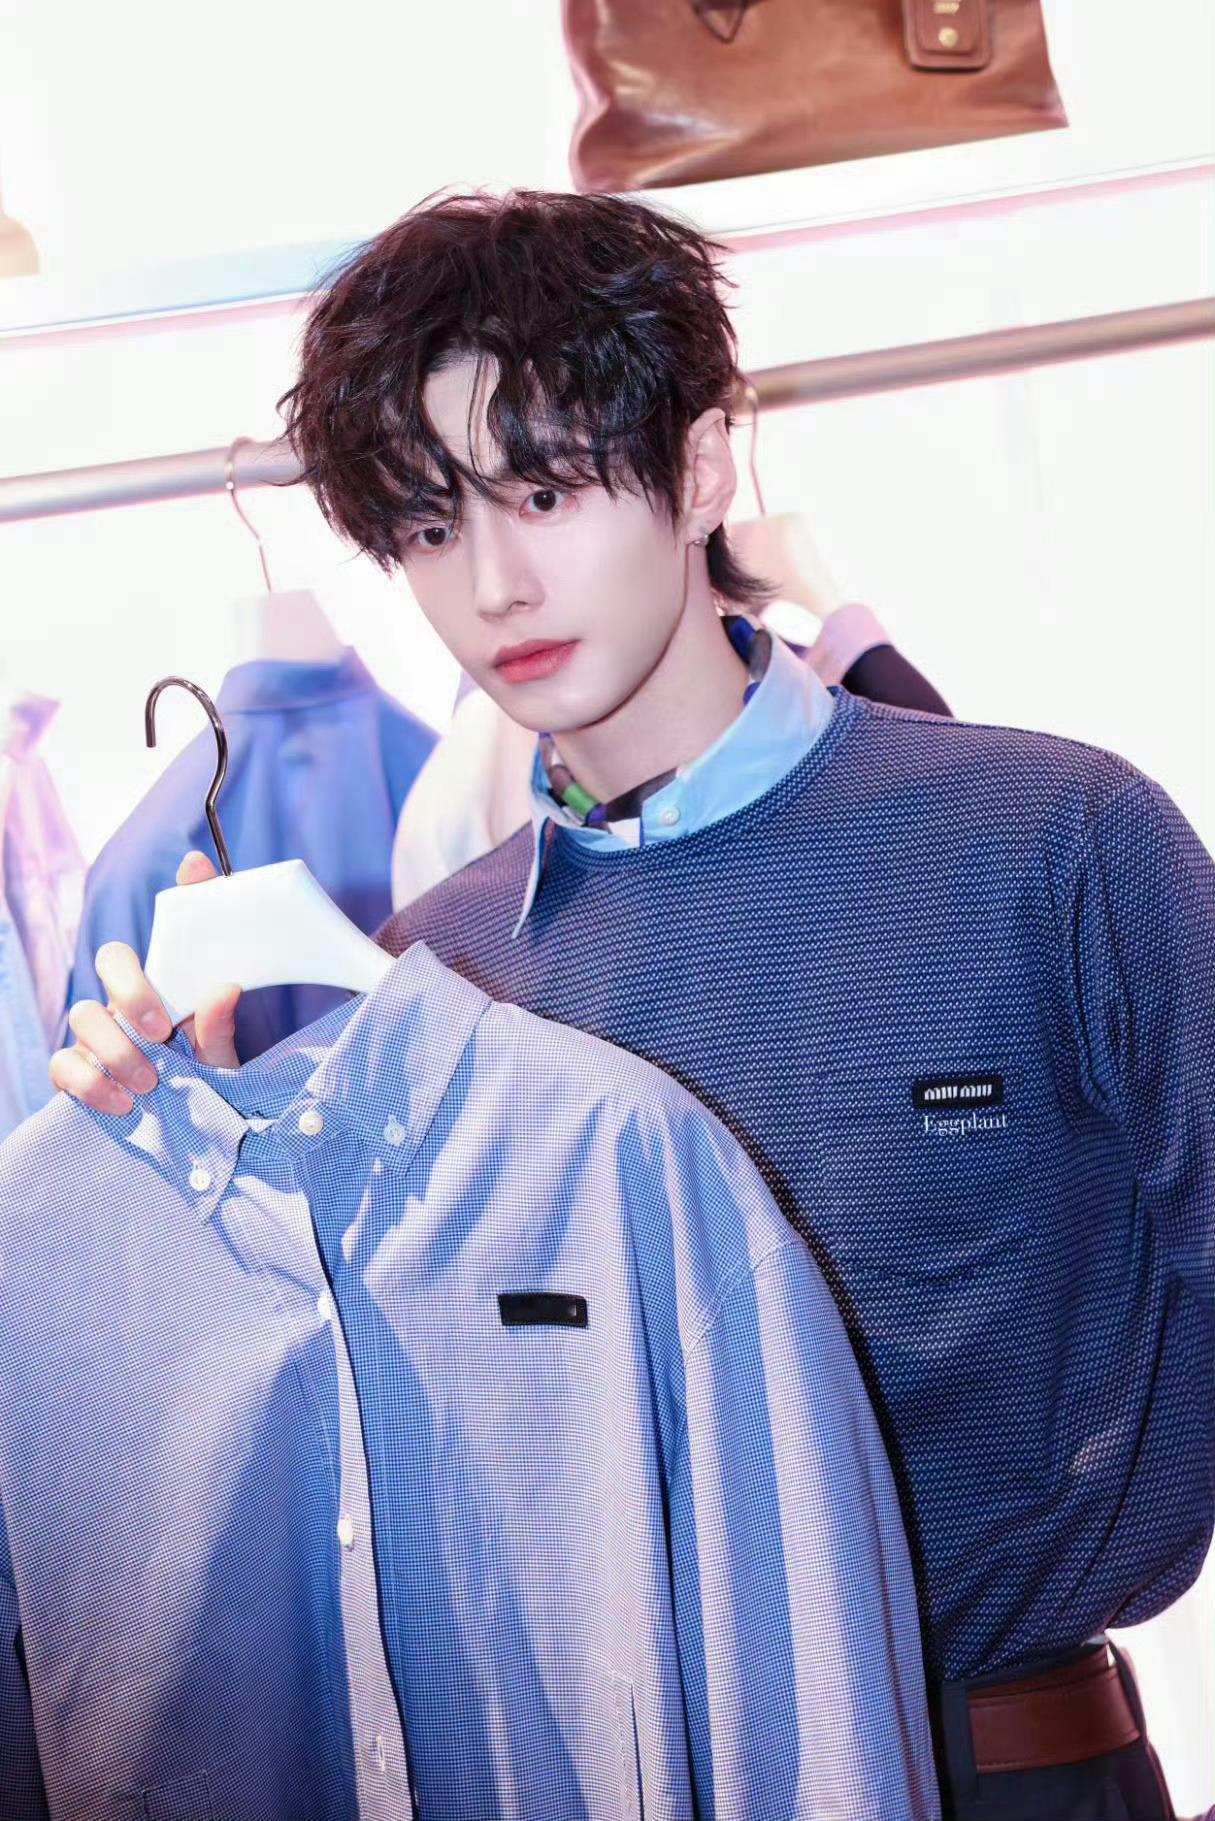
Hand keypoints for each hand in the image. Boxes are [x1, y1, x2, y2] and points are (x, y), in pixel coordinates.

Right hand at [49, 851, 242, 1115]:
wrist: (184, 1134)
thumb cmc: (204, 1083)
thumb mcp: (222, 1055)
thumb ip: (221, 1025)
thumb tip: (225, 988)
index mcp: (166, 984)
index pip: (169, 927)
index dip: (184, 890)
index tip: (196, 871)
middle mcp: (126, 1000)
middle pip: (110, 958)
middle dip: (132, 990)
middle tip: (162, 1030)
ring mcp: (98, 1032)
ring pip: (83, 1014)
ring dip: (115, 1047)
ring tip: (150, 1081)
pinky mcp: (75, 1069)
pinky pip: (64, 1065)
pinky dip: (89, 1083)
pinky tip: (121, 1103)